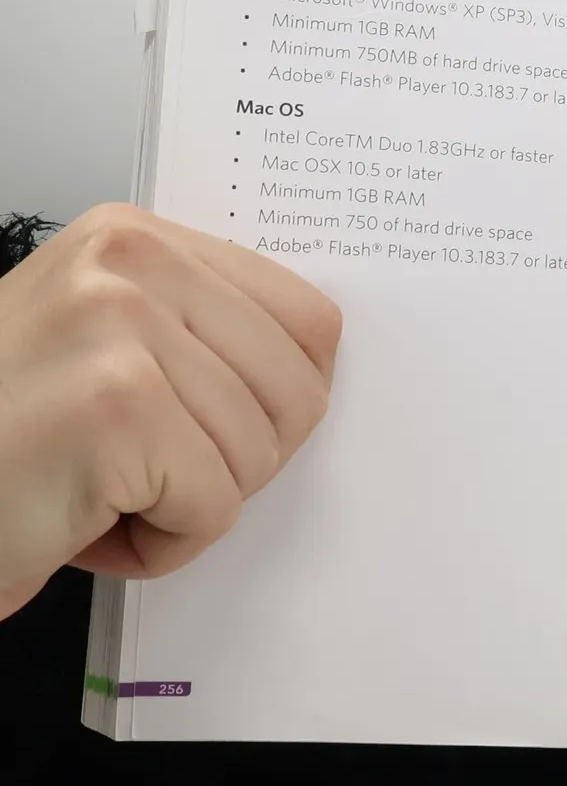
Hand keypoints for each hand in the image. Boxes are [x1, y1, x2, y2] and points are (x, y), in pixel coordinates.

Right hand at [0, 204, 340, 619]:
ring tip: (95, 490)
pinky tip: (82, 524)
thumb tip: (317, 362)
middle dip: (234, 461)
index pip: (310, 319)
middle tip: (138, 470)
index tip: (210, 424)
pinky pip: (214, 507)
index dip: (280, 398)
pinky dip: (159, 546)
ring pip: (258, 454)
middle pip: (298, 391)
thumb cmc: (3, 443)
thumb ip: (196, 331)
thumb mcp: (101, 347)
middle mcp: (128, 264)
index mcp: (135, 240)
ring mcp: (119, 328)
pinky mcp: (114, 408)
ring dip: (186, 506)